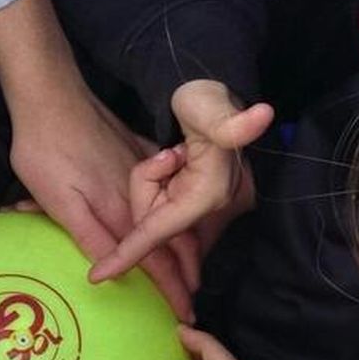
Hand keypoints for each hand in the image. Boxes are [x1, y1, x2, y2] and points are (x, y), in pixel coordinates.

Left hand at [9, 89, 195, 320]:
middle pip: (176, 242)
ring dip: (187, 248)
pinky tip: (177, 214)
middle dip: (187, 276)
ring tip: (191, 271)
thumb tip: (111, 273)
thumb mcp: (58, 202)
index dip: (172, 292)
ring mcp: (142, 169)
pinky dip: (178, 210)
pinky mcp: (137, 150)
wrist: (51, 96)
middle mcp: (139, 195)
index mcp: (120, 212)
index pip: (157, 262)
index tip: (185, 317)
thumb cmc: (44, 151)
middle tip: (192, 305)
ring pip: (176, 216)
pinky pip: (168, 187)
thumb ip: (89, 237)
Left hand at [90, 81, 272, 283]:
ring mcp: (202, 203)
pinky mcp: (193, 195)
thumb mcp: (212, 107)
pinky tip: (174, 165)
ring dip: (152, 183)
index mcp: (207, 194)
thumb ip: (231, 122)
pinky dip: (157, 186)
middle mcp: (208, 206)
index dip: (127, 253)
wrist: (212, 83)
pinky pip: (162, 204)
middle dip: (146, 191)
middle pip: (152, 223)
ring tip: (173, 154)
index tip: (97, 276)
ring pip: (155, 213)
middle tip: (168, 157)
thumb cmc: (207, 98)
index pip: (159, 232)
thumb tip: (262, 115)